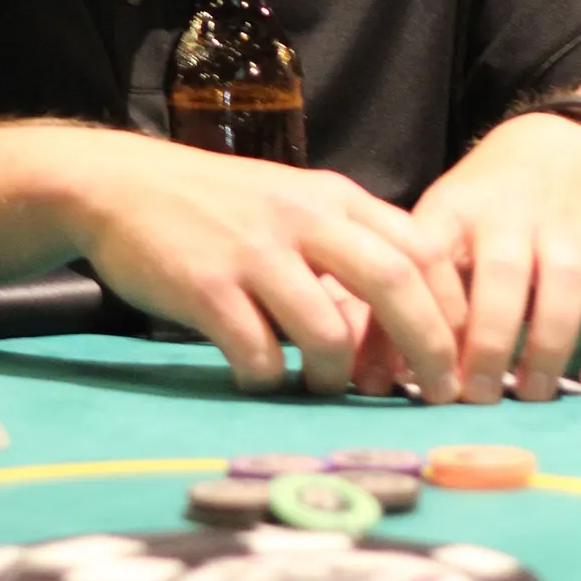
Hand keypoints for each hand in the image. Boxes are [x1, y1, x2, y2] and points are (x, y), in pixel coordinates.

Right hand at [58, 133, 467, 399]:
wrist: (122, 185)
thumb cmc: (219, 206)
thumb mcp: (293, 205)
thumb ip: (347, 249)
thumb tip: (402, 324)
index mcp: (334, 197)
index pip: (422, 248)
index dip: (452, 308)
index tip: (459, 354)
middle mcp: (304, 218)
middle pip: (396, 284)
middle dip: (429, 350)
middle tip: (437, 395)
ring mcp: (254, 253)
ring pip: (328, 333)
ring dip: (336, 377)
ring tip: (323, 387)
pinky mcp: (206, 288)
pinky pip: (258, 355)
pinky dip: (268, 379)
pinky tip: (258, 376)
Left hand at [406, 113, 580, 401]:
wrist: (559, 146)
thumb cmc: (480, 204)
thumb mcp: (434, 225)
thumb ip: (401, 294)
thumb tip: (367, 377)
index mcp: (455, 210)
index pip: (432, 258)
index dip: (424, 318)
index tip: (416, 373)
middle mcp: (513, 217)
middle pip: (502, 277)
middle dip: (488, 342)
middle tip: (475, 397)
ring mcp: (569, 233)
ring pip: (564, 288)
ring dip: (546, 347)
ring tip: (527, 394)